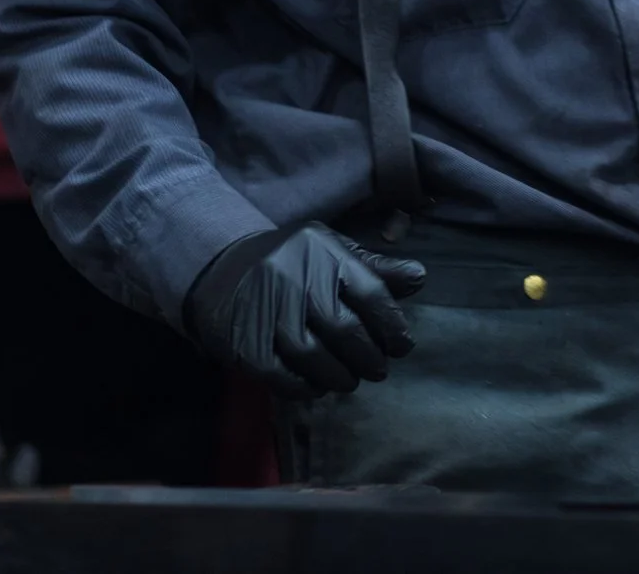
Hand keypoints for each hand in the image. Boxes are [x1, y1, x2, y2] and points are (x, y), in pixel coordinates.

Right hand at [184, 223, 426, 397]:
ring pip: (313, 355)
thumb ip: (374, 268)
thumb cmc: (291, 262)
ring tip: (349, 379)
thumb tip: (419, 278)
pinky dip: (304, 387)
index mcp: (322, 251)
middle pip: (344, 328)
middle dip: (369, 356)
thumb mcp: (332, 251)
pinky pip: (281, 375)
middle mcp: (292, 276)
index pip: (370, 292)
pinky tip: (316, 385)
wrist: (220, 267)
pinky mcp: (244, 341)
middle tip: (378, 369)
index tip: (402, 345)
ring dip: (339, 376)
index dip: (392, 325)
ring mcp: (264, 310)